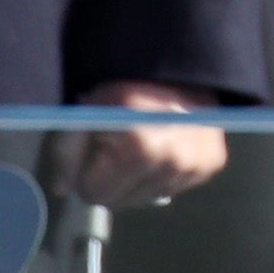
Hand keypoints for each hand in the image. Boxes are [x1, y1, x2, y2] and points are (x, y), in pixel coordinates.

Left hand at [66, 81, 227, 206]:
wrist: (182, 69)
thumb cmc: (130, 87)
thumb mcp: (90, 109)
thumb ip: (68, 150)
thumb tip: (62, 189)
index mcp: (137, 149)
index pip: (96, 194)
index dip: (88, 176)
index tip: (93, 156)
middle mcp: (171, 163)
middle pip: (121, 203)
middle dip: (112, 182)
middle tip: (115, 151)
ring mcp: (194, 166)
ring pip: (146, 200)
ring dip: (137, 181)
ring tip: (140, 148)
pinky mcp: (211, 166)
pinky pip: (172, 189)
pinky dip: (161, 176)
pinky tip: (162, 149)